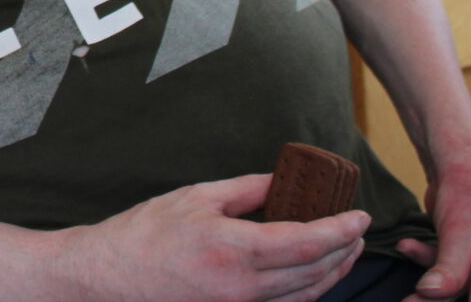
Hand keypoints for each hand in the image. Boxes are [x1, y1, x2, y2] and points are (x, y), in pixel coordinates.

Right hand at [63, 173, 369, 301]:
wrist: (111, 278)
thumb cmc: (146, 234)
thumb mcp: (195, 197)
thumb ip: (246, 190)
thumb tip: (283, 181)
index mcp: (234, 249)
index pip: (307, 242)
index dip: (341, 230)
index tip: (359, 216)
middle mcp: (244, 287)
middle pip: (315, 272)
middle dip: (345, 250)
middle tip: (357, 230)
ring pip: (307, 296)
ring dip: (333, 273)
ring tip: (345, 250)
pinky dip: (309, 291)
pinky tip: (313, 275)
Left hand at [398, 153, 470, 301]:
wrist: (453, 154)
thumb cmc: (470, 184)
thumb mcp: (460, 232)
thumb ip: (449, 269)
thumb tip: (430, 295)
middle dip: (453, 297)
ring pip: (462, 285)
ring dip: (434, 286)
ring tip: (408, 298)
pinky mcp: (467, 254)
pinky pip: (447, 267)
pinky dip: (426, 258)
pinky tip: (406, 246)